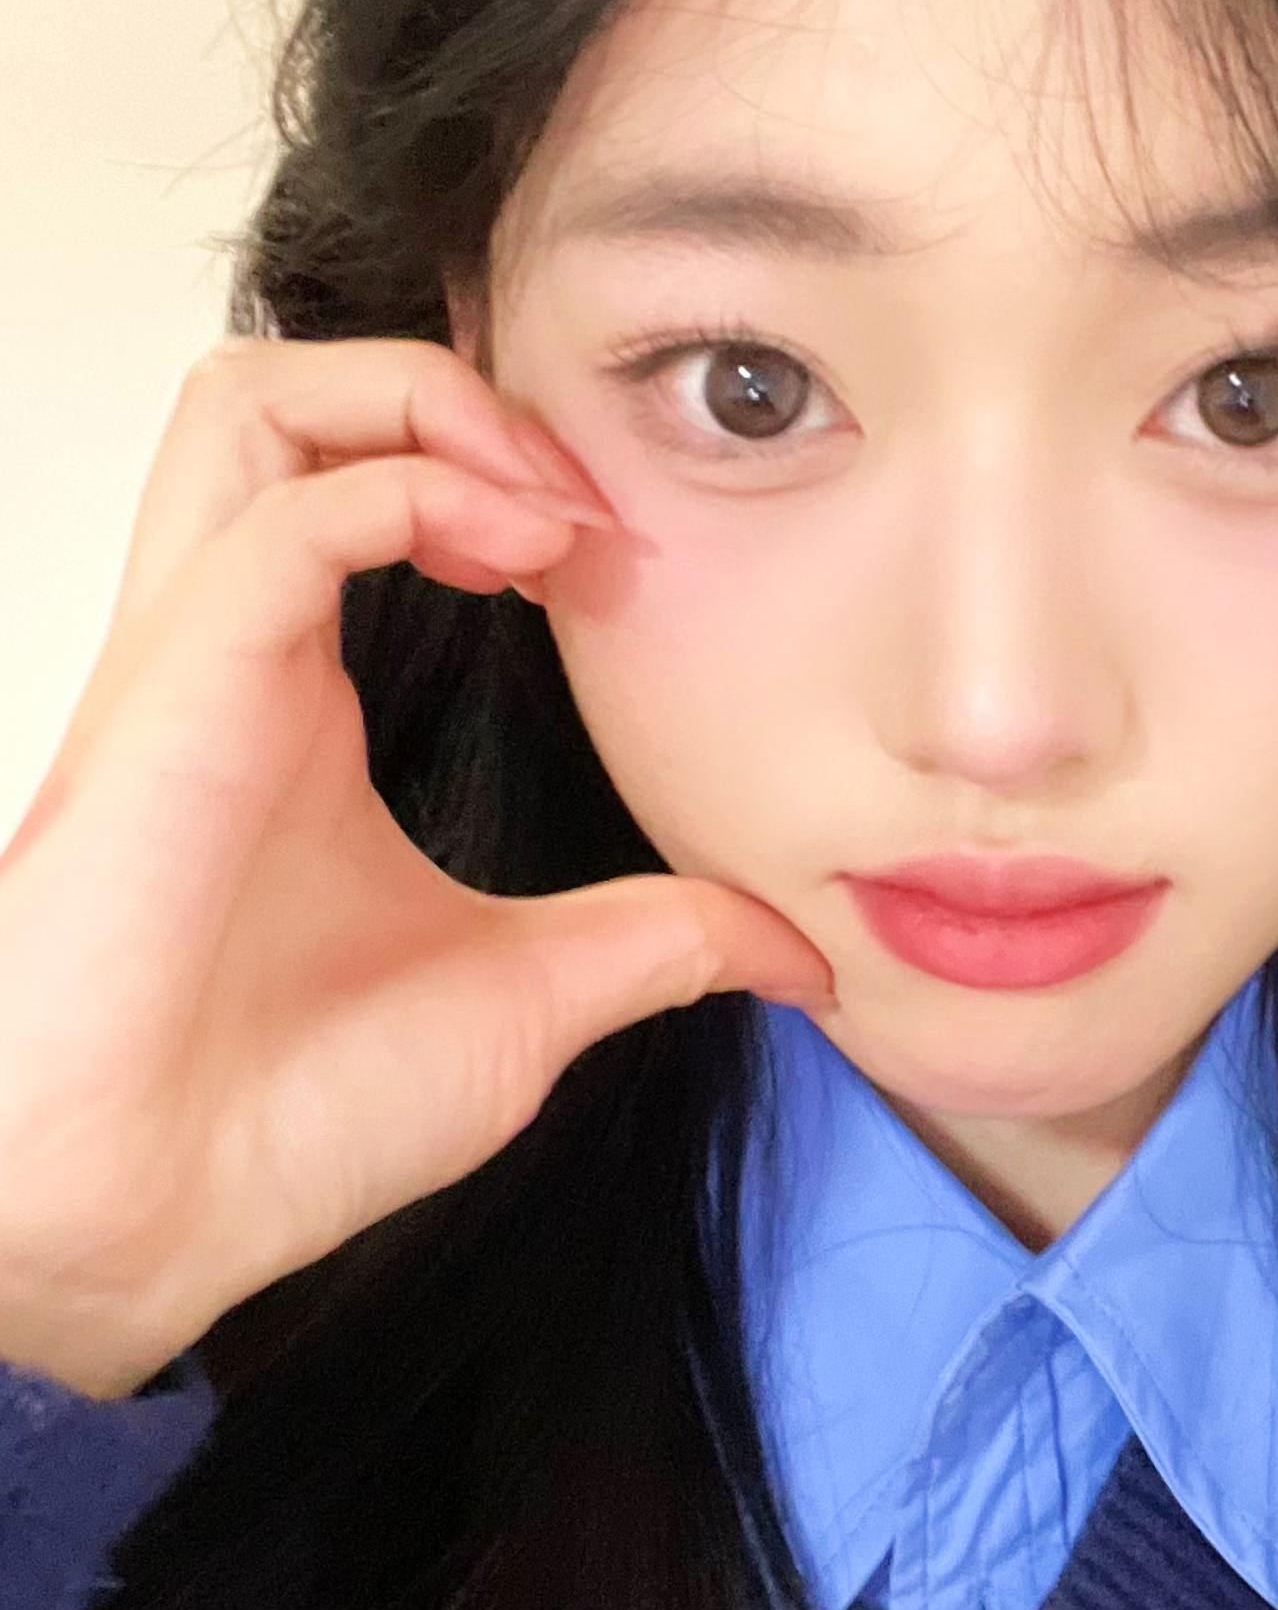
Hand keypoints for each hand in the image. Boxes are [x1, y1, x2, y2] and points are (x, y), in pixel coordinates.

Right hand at [0, 335, 834, 1400]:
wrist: (149, 1218)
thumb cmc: (288, 1118)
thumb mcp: (529, 999)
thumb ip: (658, 942)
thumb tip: (797, 949)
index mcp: (294, 698)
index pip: (352, 481)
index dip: (492, 472)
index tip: (618, 558)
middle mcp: (234, 652)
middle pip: (286, 400)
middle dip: (444, 391)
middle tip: (577, 498)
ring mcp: (197, 657)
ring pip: (250, 401)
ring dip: (414, 404)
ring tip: (539, 501)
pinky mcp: (180, 683)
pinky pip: (287, 505)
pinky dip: (414, 488)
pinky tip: (522, 557)